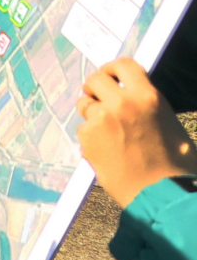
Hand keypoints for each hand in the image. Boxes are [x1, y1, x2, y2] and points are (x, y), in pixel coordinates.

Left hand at [77, 57, 196, 206]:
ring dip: (92, 113)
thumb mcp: (168, 122)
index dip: (114, 69)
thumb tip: (130, 94)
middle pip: (95, 80)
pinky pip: (84, 129)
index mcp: (148, 97)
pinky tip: (107, 151)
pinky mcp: (87, 138)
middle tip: (100, 99)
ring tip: (109, 132)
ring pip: (85, 104)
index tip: (111, 76)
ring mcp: (101, 120)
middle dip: (96, 89)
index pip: (123, 65)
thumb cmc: (174, 163)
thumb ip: (146, 104)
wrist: (163, 194)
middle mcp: (122, 103)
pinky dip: (91, 137)